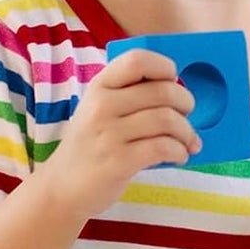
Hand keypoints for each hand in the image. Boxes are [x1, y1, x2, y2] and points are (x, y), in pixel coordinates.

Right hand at [43, 49, 200, 218]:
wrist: (61, 188)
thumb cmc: (93, 145)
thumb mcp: (101, 110)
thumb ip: (133, 96)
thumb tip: (184, 93)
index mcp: (100, 87)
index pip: (137, 59)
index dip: (164, 67)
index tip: (172, 81)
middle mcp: (101, 106)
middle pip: (164, 91)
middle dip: (186, 103)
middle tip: (187, 115)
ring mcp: (108, 134)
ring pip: (168, 120)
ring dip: (187, 132)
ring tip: (187, 142)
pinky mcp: (117, 161)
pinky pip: (164, 147)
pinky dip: (180, 151)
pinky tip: (179, 156)